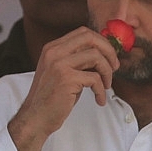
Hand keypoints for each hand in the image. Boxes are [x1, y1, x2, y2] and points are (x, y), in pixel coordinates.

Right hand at [7, 27, 118, 150]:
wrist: (36, 118)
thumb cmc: (53, 97)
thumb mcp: (63, 72)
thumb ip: (78, 59)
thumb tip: (106, 52)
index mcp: (53, 48)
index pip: (83, 32)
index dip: (102, 42)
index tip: (110, 57)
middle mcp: (54, 52)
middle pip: (91, 39)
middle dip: (109, 52)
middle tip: (115, 68)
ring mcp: (59, 64)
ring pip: (96, 57)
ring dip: (107, 73)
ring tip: (106, 86)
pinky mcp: (66, 79)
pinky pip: (95, 78)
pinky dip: (102, 91)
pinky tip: (99, 100)